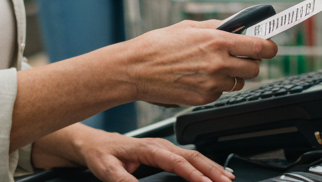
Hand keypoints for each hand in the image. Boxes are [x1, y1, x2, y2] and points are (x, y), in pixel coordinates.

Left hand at [34, 124, 233, 181]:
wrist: (94, 144)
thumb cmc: (101, 154)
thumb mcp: (107, 170)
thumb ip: (124, 181)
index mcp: (149, 148)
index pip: (177, 161)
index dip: (193, 173)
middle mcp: (160, 146)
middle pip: (192, 156)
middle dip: (211, 169)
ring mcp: (164, 148)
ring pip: (194, 156)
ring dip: (211, 166)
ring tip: (227, 178)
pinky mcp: (164, 152)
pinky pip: (188, 158)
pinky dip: (204, 165)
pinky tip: (212, 172)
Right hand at [120, 19, 276, 106]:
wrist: (135, 69)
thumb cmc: (159, 44)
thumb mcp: (190, 26)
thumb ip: (218, 27)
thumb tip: (239, 27)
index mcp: (218, 41)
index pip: (260, 47)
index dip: (269, 47)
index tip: (270, 47)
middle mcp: (218, 64)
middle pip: (254, 69)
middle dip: (250, 62)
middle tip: (239, 57)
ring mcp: (211, 84)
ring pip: (238, 83)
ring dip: (232, 76)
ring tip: (212, 67)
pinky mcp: (203, 99)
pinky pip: (220, 93)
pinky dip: (215, 87)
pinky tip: (198, 77)